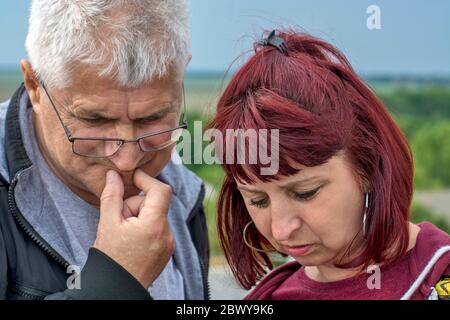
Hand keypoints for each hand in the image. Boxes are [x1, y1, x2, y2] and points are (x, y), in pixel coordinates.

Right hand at [94, 169, 173, 288]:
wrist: (116, 290)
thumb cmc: (111, 259)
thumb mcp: (107, 224)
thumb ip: (112, 196)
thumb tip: (114, 175)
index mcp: (154, 225)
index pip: (161, 190)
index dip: (146, 180)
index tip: (132, 178)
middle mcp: (167, 233)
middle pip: (154, 204)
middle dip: (134, 205)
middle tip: (118, 219)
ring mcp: (169, 243)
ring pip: (154, 217)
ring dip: (139, 218)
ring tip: (123, 235)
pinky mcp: (167, 251)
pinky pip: (157, 230)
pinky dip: (145, 229)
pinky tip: (131, 243)